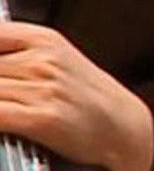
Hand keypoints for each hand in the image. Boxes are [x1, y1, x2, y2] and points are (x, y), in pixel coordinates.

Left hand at [0, 21, 153, 170]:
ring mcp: (45, 90)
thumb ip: (12, 53)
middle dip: (0, 84)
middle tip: (10, 94)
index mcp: (42, 40)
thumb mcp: (52, 58)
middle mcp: (43, 61)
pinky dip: (0, 119)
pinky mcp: (44, 119)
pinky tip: (9, 124)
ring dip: (0, 101)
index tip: (5, 74)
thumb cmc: (86, 100)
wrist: (124, 130)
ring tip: (13, 108)